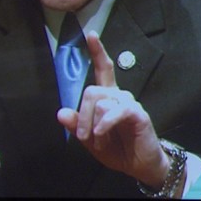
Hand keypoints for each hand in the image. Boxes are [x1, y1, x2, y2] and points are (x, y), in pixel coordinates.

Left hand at [57, 32, 184, 194]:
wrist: (139, 166)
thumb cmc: (118, 150)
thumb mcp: (91, 140)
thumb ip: (77, 126)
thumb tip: (61, 112)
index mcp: (108, 99)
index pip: (104, 70)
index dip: (98, 52)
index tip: (91, 34)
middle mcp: (119, 96)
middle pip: (91, 91)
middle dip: (82, 116)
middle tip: (84, 137)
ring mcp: (129, 104)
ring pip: (101, 103)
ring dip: (93, 126)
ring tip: (99, 141)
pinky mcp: (137, 114)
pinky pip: (115, 112)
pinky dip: (104, 124)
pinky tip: (102, 134)